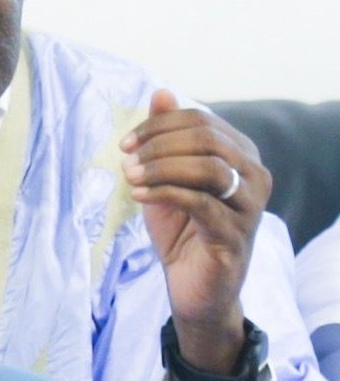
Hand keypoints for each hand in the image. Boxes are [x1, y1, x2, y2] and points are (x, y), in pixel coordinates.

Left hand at [121, 90, 271, 380]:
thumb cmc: (181, 232)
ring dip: (161, 167)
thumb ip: (165, 138)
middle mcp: (254, 176)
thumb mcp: (165, 179)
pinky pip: (200, 202)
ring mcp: (249, 206)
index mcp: (240, 155)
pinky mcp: (235, 235)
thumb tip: (160, 92)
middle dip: (159, 144)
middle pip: (207, 139)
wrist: (192, 288)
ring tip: (130, 176)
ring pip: (208, 167)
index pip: (200, 121)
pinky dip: (165, 192)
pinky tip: (139, 194)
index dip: (159, 126)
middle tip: (126, 159)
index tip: (125, 143)